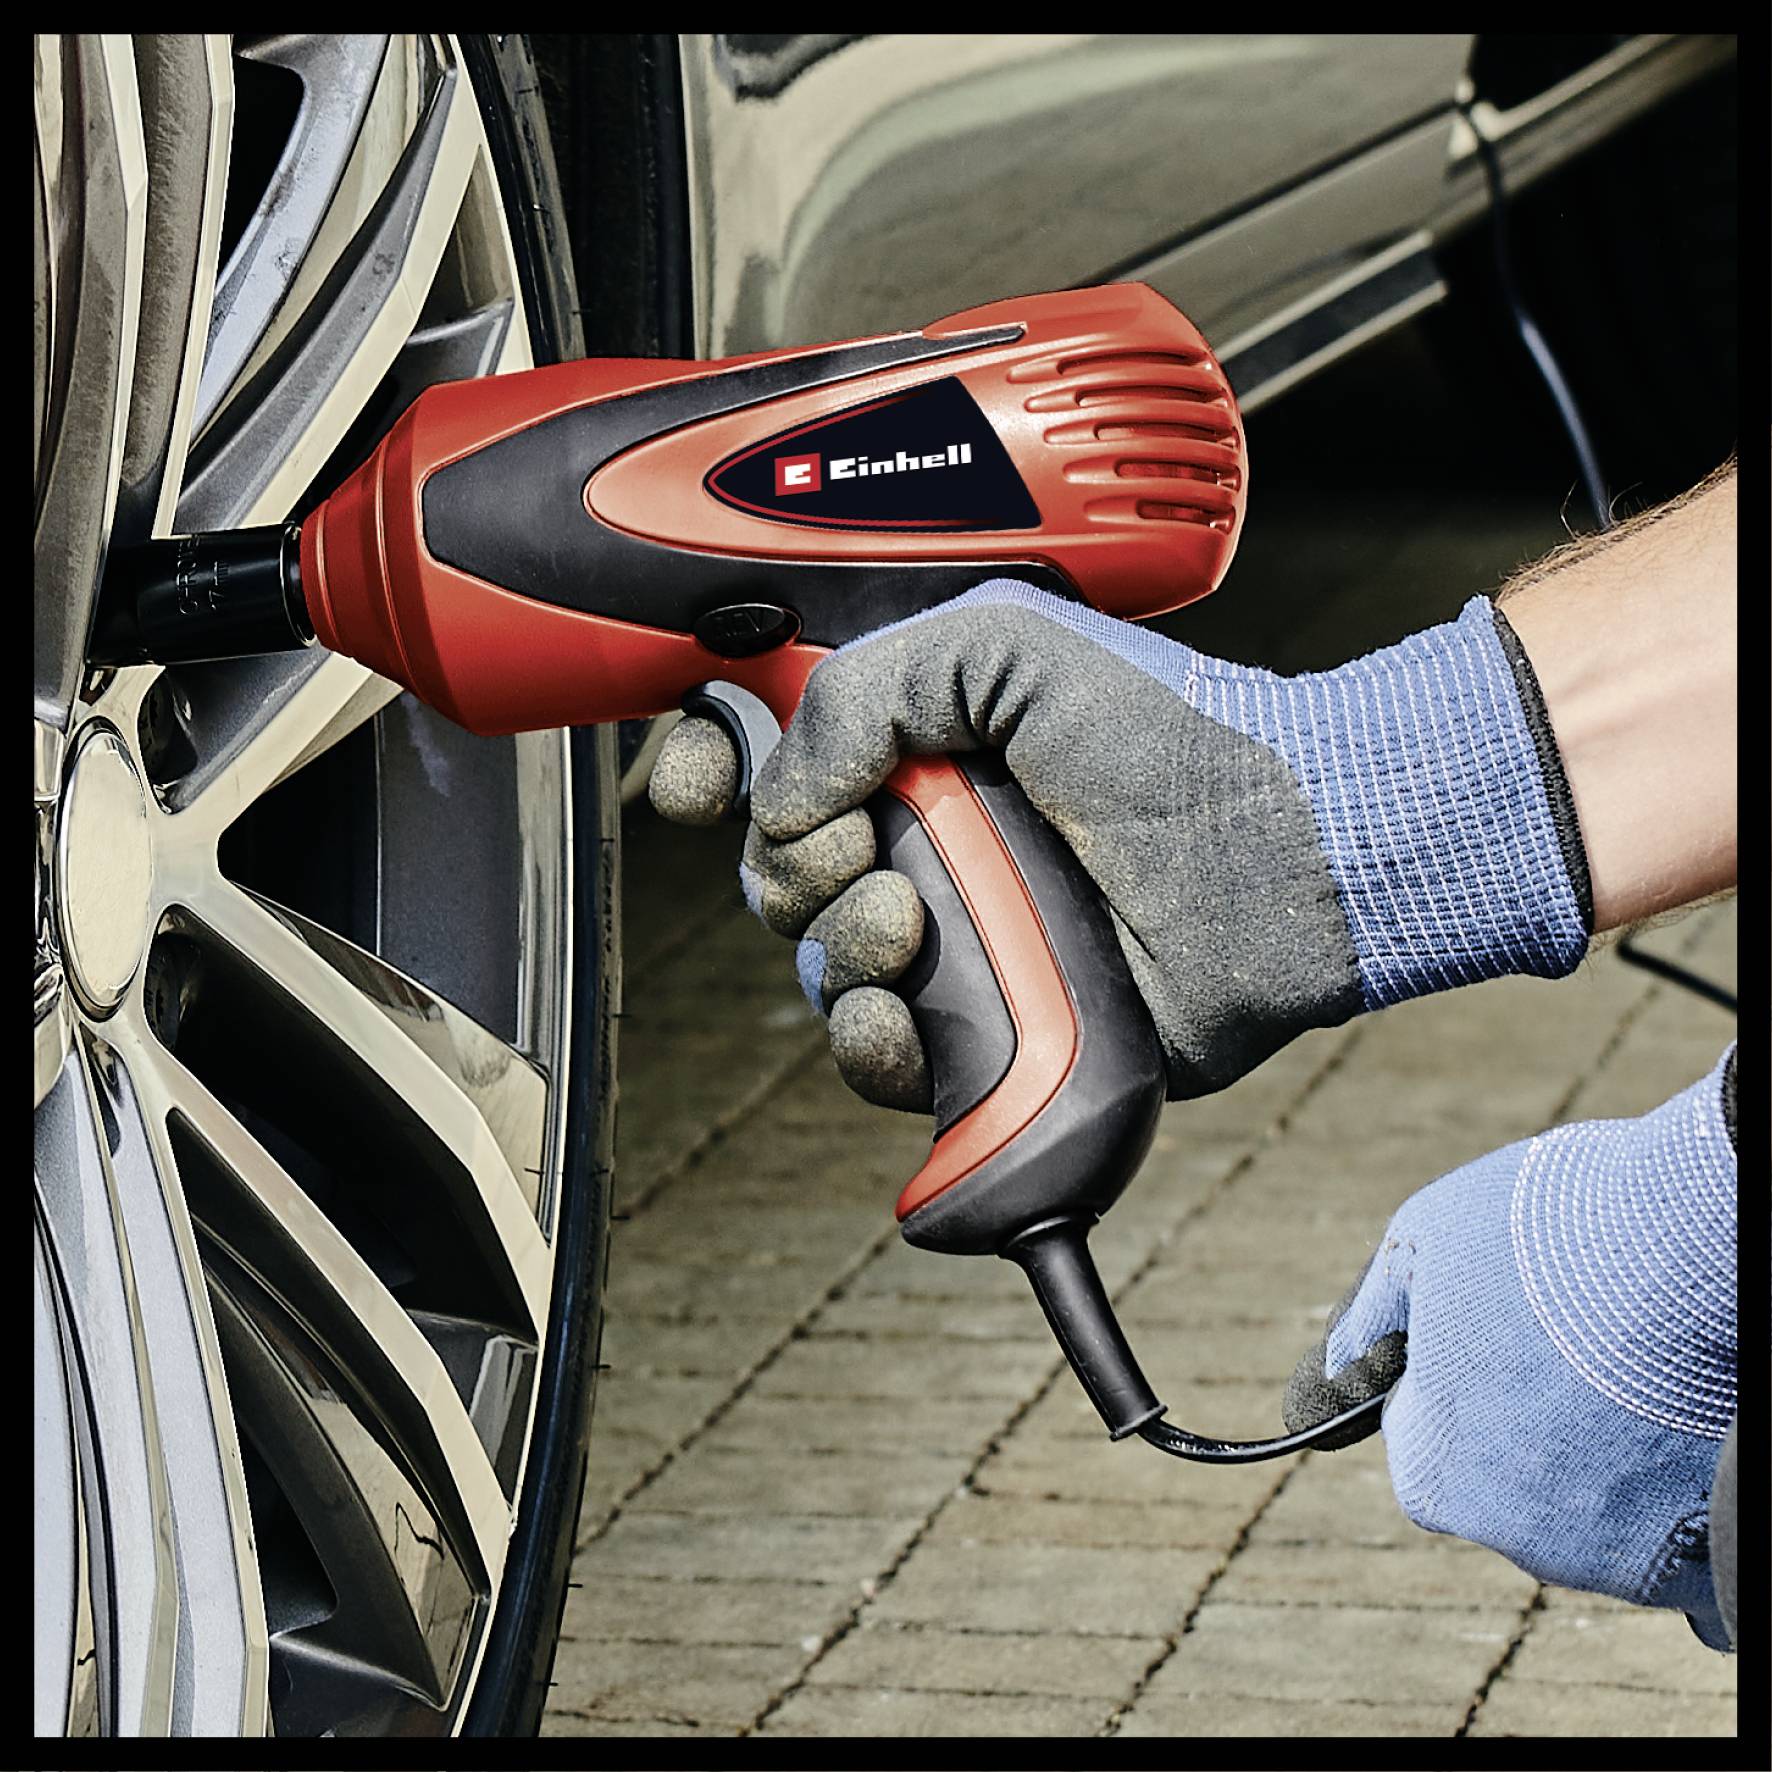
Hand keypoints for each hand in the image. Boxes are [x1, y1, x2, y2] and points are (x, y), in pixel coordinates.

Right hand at [650, 580, 1590, 1109]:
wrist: (1273, 855)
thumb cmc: (1168, 734)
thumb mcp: (1005, 643)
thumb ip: (864, 686)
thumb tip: (777, 793)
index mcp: (917, 742)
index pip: (768, 755)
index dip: (713, 770)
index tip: (701, 782)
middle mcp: (925, 837)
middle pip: (777, 874)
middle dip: (796, 872)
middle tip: (876, 855)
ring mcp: (957, 937)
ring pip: (819, 969)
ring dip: (839, 954)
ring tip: (913, 928)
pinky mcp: (990, 1028)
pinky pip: (883, 1056)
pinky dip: (874, 1045)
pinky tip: (907, 1022)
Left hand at [1285, 1047, 1736, 1647]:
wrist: (1698, 1244)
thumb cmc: (1548, 1234)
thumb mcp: (1420, 1244)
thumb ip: (1370, 1322)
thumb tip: (1339, 1367)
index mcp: (1434, 1479)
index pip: (1423, 1436)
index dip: (1456, 1371)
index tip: (1499, 1325)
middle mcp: (1523, 1543)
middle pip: (1512, 1479)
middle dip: (1533, 1418)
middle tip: (1578, 1334)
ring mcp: (1624, 1562)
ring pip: (1600, 1507)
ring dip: (1611, 1450)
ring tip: (1640, 1359)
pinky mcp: (1708, 1561)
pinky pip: (1681, 1540)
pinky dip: (1682, 1491)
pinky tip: (1689, 1420)